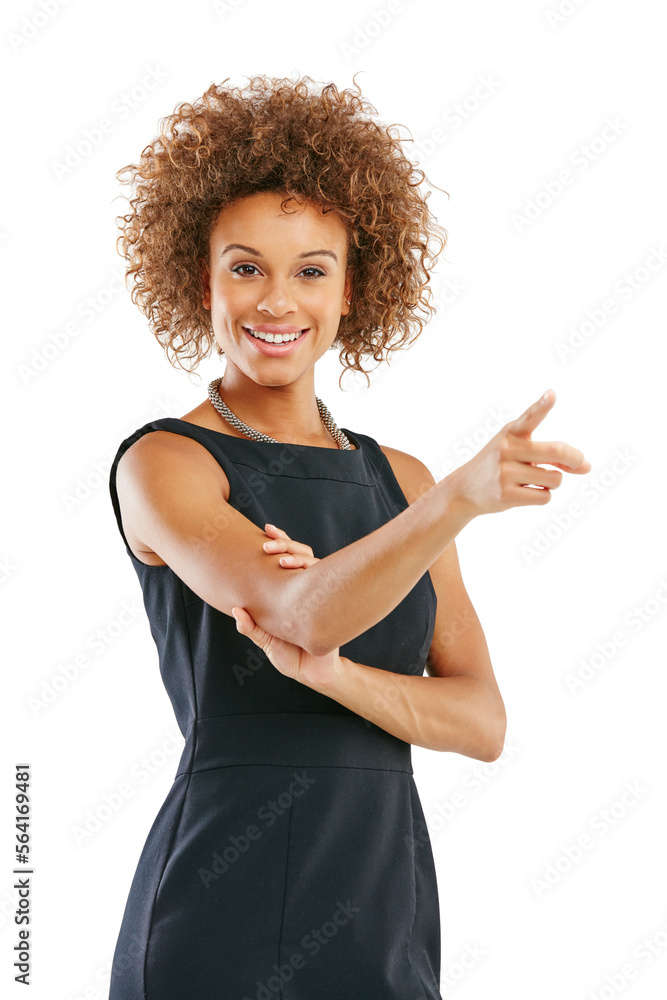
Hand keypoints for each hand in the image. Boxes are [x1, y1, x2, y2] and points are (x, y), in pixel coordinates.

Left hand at [230, 524, 341, 688]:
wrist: (314, 672)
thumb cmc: (289, 655)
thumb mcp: (266, 641)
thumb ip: (251, 628)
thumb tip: (236, 610)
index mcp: (288, 591)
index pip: (284, 559)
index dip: (279, 542)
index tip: (266, 530)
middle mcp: (305, 587)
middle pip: (300, 554)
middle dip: (285, 545)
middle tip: (268, 546)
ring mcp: (320, 592)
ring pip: (313, 563)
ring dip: (298, 558)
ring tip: (283, 562)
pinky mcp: (332, 602)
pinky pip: (328, 581)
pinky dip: (318, 573)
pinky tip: (306, 574)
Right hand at [446, 388, 591, 517]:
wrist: (464, 489)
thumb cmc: (500, 466)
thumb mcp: (519, 452)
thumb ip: (552, 456)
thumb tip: (587, 467)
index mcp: (510, 432)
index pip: (528, 417)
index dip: (541, 406)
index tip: (552, 394)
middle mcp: (507, 449)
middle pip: (555, 451)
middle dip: (575, 459)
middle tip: (582, 465)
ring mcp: (505, 473)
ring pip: (554, 478)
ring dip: (553, 482)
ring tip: (534, 481)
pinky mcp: (506, 495)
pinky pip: (544, 496)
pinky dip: (543, 495)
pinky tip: (526, 492)